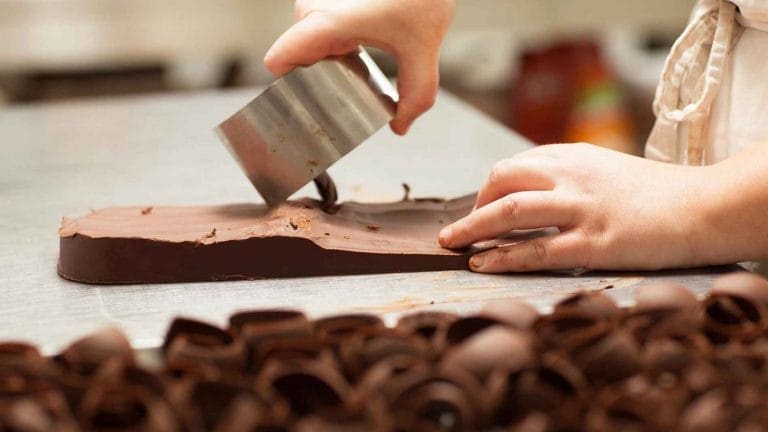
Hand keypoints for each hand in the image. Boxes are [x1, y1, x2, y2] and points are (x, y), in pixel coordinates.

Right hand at [264, 0, 454, 134]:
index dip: (285, 90)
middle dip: (315, 81)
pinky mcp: (326, 0)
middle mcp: (313, 10)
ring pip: (309, 46)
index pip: (279, 61)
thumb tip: (400, 127)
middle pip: (298, 60)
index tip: (304, 108)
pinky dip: (333, 47)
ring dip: (327, 63)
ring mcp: (317, 2)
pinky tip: (356, 55)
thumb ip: (416, 95)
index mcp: (326, 23)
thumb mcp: (423, 50)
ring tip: (354, 75)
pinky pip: (317, 32)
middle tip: (343, 97)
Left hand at [438, 143, 719, 271]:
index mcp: (573, 156)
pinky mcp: (595, 243)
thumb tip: (528, 195)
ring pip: (511, 211)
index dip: (488, 190)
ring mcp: (582, 208)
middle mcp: (572, 176)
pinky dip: (503, 258)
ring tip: (451, 245)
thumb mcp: (606, 169)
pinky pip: (537, 249)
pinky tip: (482, 265)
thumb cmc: (656, 193)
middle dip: (472, 206)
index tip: (478, 209)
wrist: (705, 207)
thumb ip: (568, 176)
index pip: (514, 166)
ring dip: (473, 228)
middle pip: (503, 181)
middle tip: (457, 232)